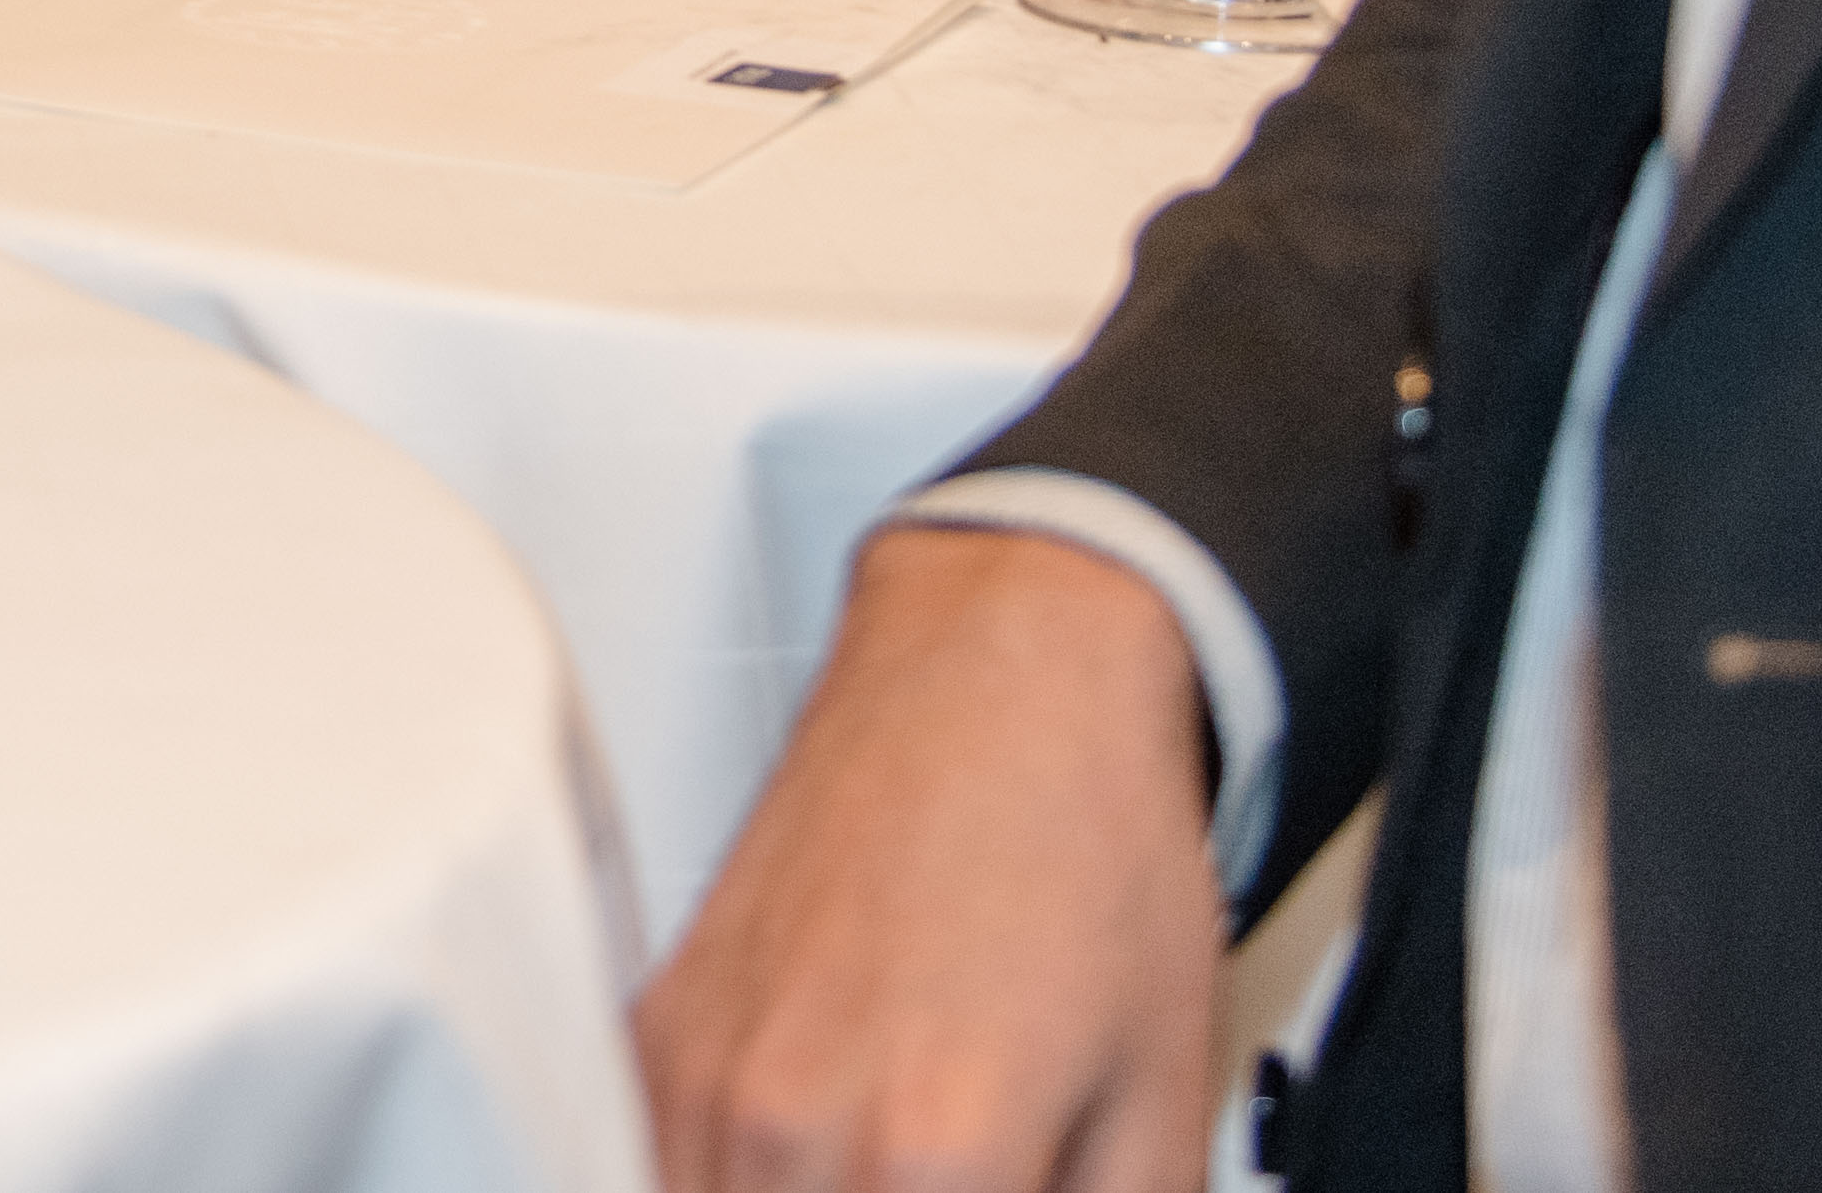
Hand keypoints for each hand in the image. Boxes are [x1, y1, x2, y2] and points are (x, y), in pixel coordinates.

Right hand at [640, 529, 1226, 1192]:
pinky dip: (729, 1188)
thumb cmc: (1089, 855)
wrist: (1004, 679)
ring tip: (897, 1172)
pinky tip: (815, 1166)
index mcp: (936, 1161)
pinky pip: (659, 1170)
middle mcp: (792, 1128)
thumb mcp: (1164, 1113)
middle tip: (963, 1188)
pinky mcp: (657, 1033)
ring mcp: (705, 1078)